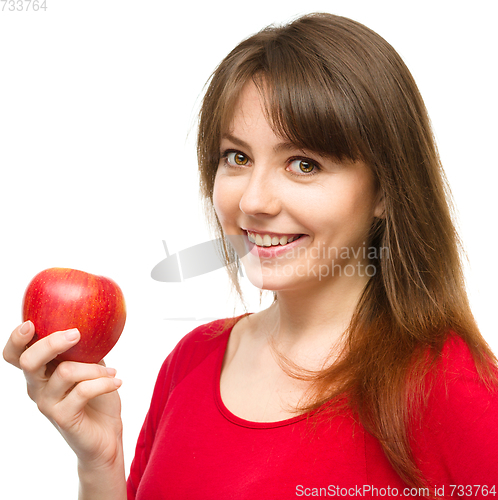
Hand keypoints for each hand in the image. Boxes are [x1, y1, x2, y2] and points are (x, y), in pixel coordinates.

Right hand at [3, 321, 123, 468]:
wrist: (106, 435)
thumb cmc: (97, 396)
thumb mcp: (91, 365)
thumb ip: (86, 347)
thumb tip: (94, 319)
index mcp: (41, 371)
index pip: (15, 354)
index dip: (16, 338)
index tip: (31, 323)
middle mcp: (37, 387)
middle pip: (29, 361)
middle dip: (51, 343)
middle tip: (76, 334)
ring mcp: (48, 404)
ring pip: (65, 372)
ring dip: (95, 368)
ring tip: (112, 372)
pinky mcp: (63, 417)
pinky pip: (83, 391)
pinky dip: (104, 382)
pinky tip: (116, 381)